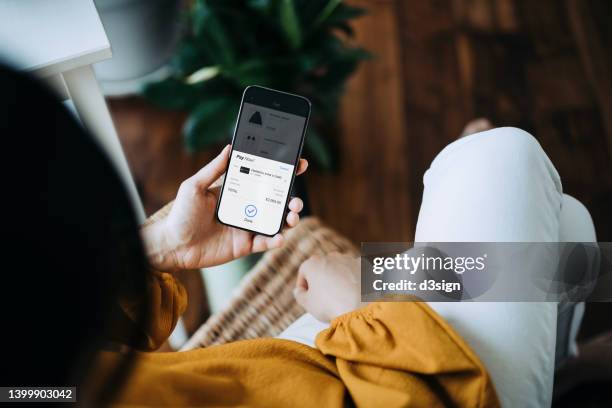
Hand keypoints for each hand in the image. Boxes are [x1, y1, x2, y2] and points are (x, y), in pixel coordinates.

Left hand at [142, 145, 307, 269]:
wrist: (172, 245)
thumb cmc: (180, 214)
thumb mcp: (194, 186)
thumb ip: (214, 169)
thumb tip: (230, 147)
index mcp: (237, 191)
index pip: (264, 178)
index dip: (283, 171)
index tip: (298, 164)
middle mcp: (245, 208)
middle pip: (276, 201)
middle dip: (292, 199)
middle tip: (296, 200)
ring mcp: (246, 227)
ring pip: (276, 222)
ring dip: (289, 219)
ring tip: (292, 216)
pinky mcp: (244, 245)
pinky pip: (265, 242)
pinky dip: (275, 240)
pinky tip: (278, 237)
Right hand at [293, 253, 360, 321]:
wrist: (359, 307)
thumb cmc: (330, 305)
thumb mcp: (307, 304)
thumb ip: (299, 294)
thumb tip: (300, 290)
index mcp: (313, 263)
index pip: (304, 272)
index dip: (304, 285)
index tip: (307, 296)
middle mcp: (331, 256)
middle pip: (322, 267)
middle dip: (322, 279)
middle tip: (324, 296)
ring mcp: (349, 259)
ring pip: (340, 267)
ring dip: (339, 277)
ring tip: (342, 295)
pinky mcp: (364, 265)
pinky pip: (356, 270)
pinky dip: (355, 278)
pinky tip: (355, 290)